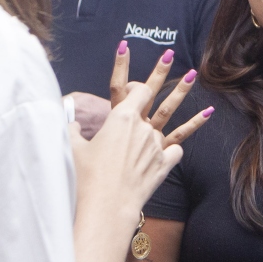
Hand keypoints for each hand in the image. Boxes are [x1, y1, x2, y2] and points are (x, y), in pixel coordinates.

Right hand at [71, 43, 211, 219]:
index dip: (134, 83)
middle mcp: (142, 128)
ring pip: (172, 118)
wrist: (106, 207)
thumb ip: (72, 131)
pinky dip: (177, 144)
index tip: (133, 82)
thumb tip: (68, 123)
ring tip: (193, 78)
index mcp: (121, 119)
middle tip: (169, 55)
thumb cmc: (86, 177)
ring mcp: (156, 145)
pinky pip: (177, 148)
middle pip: (155, 95)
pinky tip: (182, 138)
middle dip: (161, 72)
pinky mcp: (164, 164)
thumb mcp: (72, 149)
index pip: (134, 91)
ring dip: (182, 95)